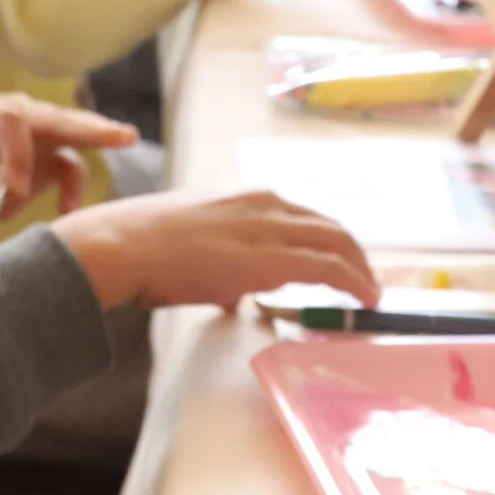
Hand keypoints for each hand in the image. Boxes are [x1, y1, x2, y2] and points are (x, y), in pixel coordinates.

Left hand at [0, 89, 139, 245]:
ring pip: (69, 132)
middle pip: (51, 116)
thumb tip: (18, 186)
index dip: (18, 155)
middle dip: (85, 125)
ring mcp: (31, 134)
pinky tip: (68, 209)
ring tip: (126, 139)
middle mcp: (10, 113)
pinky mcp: (45, 158)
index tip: (12, 193)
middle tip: (120, 133)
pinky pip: (70, 166)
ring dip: (94, 139)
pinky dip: (74, 185)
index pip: (11, 120)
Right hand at [57, 188, 379, 313]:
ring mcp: (271, 228)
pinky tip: (364, 298)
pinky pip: (330, 268)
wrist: (124, 245)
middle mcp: (266, 203)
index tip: (337, 261)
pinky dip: (354, 282)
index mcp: (246, 196)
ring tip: (370, 292)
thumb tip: (234, 296)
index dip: (327, 239)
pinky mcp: (274, 258)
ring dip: (359, 268)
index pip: (302, 215)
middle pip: (330, 225)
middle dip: (353, 252)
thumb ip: (221, 265)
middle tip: (364, 278)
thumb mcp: (192, 244)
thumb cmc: (144, 248)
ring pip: (337, 242)